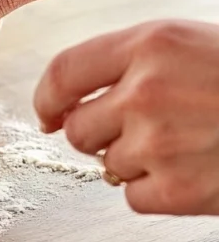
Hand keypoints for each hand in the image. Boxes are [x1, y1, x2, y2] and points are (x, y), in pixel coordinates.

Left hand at [35, 20, 218, 215]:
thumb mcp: (194, 45)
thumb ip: (135, 62)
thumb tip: (72, 97)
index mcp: (150, 44)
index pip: (63, 72)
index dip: (46, 99)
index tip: (47, 114)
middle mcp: (146, 91)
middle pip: (77, 128)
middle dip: (99, 134)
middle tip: (144, 130)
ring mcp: (159, 143)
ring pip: (106, 165)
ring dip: (135, 162)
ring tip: (186, 144)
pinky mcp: (178, 190)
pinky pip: (134, 197)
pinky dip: (158, 192)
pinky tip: (195, 170)